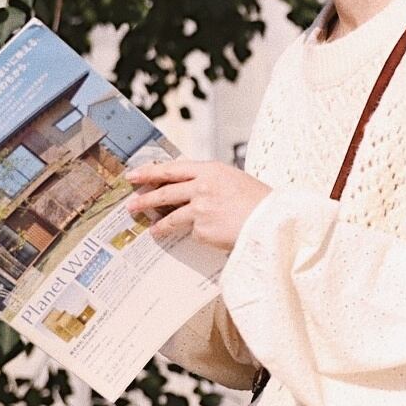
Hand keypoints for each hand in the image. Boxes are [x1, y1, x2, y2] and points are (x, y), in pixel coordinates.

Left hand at [125, 160, 271, 250]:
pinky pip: (194, 233)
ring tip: (152, 229)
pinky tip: (210, 237)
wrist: (272, 221)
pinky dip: (200, 236)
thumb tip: (189, 189)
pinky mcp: (203, 229)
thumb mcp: (234, 180)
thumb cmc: (259, 202)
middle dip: (145, 199)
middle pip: (165, 192)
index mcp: (210, 170)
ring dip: (159, 224)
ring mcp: (200, 209)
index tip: (135, 175)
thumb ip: (211, 181)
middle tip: (132, 204)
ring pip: (172, 217)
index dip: (150, 172)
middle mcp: (201, 187)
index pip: (172, 169)